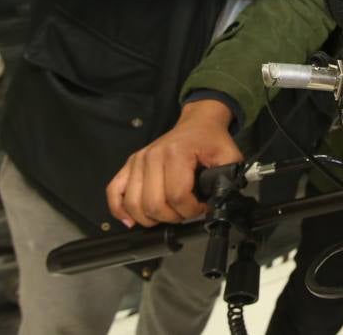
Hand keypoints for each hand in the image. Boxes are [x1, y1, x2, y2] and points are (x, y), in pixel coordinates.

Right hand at [106, 99, 241, 227]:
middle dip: (172, 217)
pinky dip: (119, 209)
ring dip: (150, 218)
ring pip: (133, 203)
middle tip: (185, 211)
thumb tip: (219, 200)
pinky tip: (131, 220)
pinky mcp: (130, 165)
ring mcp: (138, 160)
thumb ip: (227, 178)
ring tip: (166, 214)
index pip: (177, 196)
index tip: (201, 206)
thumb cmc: (211, 140)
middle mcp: (152, 156)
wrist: (197, 123)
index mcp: (176, 154)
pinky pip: (114, 191)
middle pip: (153, 204)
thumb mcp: (228, 156)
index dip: (191, 210)